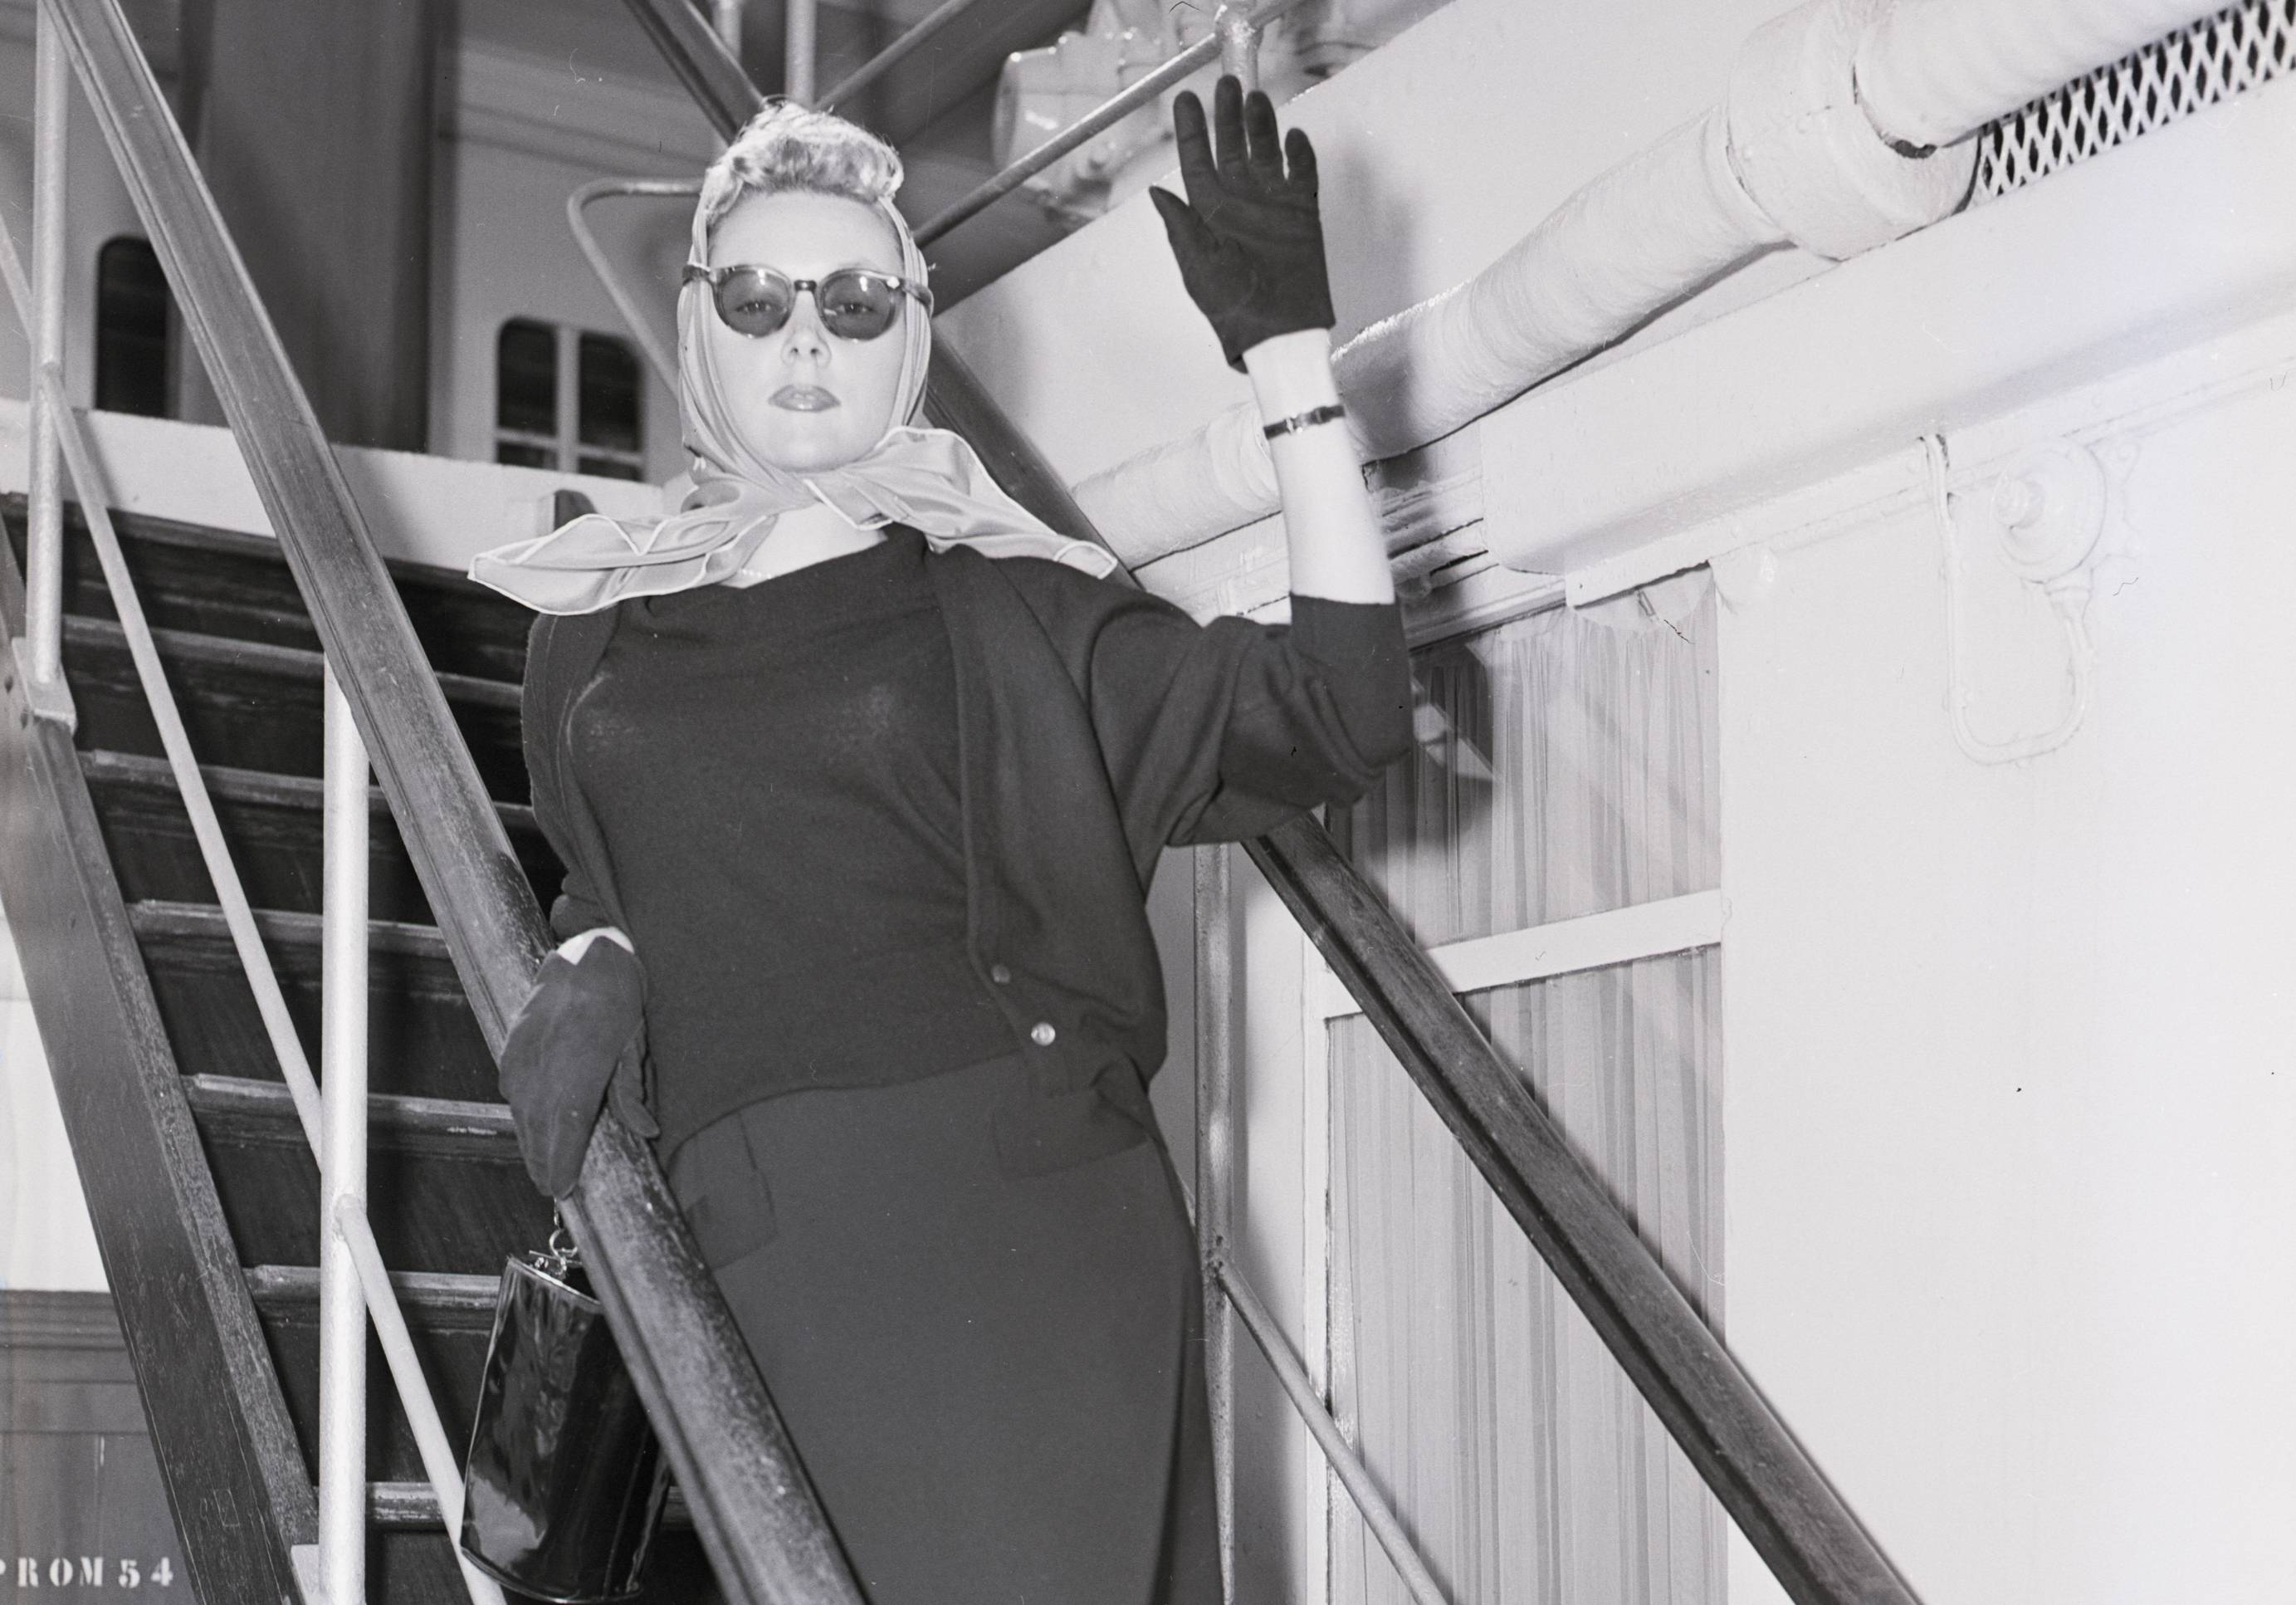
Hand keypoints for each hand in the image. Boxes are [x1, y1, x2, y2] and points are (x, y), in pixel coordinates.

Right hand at [497, 931, 647, 1197]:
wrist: (590, 950)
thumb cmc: (622, 995)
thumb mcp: (638, 1041)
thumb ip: (634, 1090)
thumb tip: (647, 1132)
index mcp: (581, 1061)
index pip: (567, 1125)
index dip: (562, 1161)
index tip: (561, 1190)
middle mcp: (546, 1059)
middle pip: (539, 1125)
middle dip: (544, 1160)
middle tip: (551, 1189)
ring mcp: (524, 1051)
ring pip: (521, 1110)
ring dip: (529, 1141)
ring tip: (540, 1168)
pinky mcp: (512, 1043)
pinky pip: (511, 1089)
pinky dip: (520, 1112)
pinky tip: (529, 1126)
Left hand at [1150, 75, 1334, 371]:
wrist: (1277, 333)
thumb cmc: (1230, 305)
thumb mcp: (1197, 265)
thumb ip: (1181, 226)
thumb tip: (1156, 192)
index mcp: (1208, 213)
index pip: (1197, 162)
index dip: (1192, 131)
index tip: (1187, 99)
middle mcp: (1239, 204)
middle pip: (1232, 149)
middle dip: (1228, 116)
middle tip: (1228, 83)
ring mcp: (1272, 207)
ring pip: (1266, 154)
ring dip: (1262, 126)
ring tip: (1257, 99)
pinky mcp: (1302, 216)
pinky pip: (1302, 176)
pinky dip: (1300, 155)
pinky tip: (1294, 137)